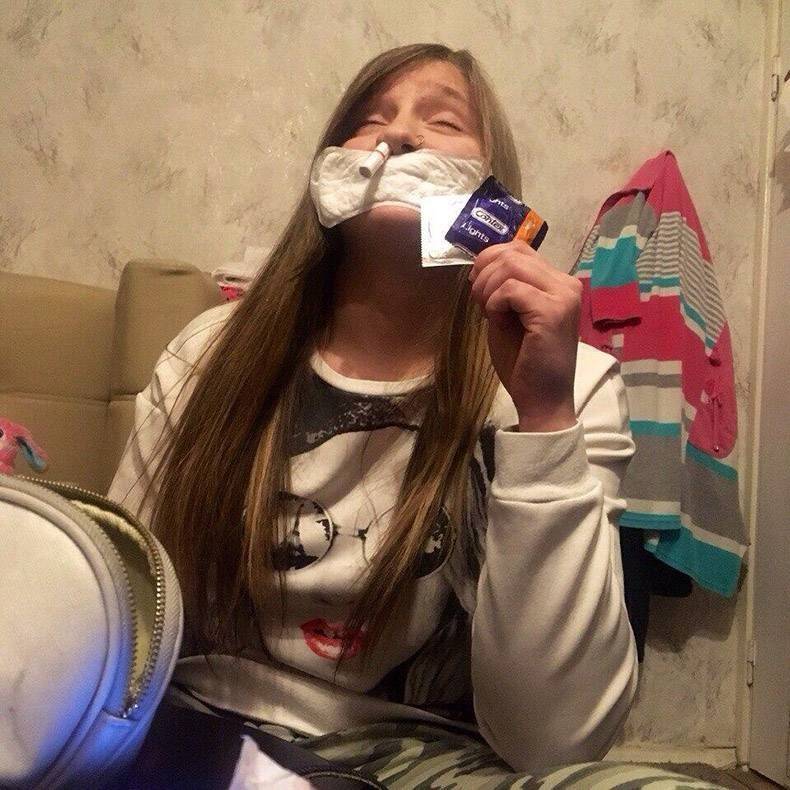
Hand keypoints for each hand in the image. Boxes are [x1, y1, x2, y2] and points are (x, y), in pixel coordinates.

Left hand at [468, 240, 580, 431]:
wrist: (542, 400)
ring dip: (487, 287)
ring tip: (487, 312)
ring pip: (511, 264)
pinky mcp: (553, 311)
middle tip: (478, 302)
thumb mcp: (509, 316)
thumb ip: (503, 288)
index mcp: (557, 283)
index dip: (490, 260)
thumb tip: (482, 264)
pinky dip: (494, 302)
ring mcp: (563, 296)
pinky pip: (511, 289)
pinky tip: (496, 320)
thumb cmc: (523, 363)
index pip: (519, 248)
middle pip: (513, 251)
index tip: (477, 287)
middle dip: (484, 273)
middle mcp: (566, 284)